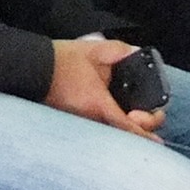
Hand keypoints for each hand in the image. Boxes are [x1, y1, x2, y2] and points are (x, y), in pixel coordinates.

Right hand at [44, 36, 160, 134]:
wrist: (33, 68)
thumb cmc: (60, 61)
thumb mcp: (94, 50)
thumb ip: (119, 51)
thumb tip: (135, 53)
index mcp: (99, 104)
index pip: (128, 127)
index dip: (145, 135)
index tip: (157, 139)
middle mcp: (91, 119)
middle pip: (123, 135)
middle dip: (140, 128)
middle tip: (146, 114)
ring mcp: (82, 123)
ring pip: (112, 132)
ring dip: (125, 127)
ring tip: (134, 114)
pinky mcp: (75, 122)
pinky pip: (100, 128)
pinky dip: (112, 125)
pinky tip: (116, 113)